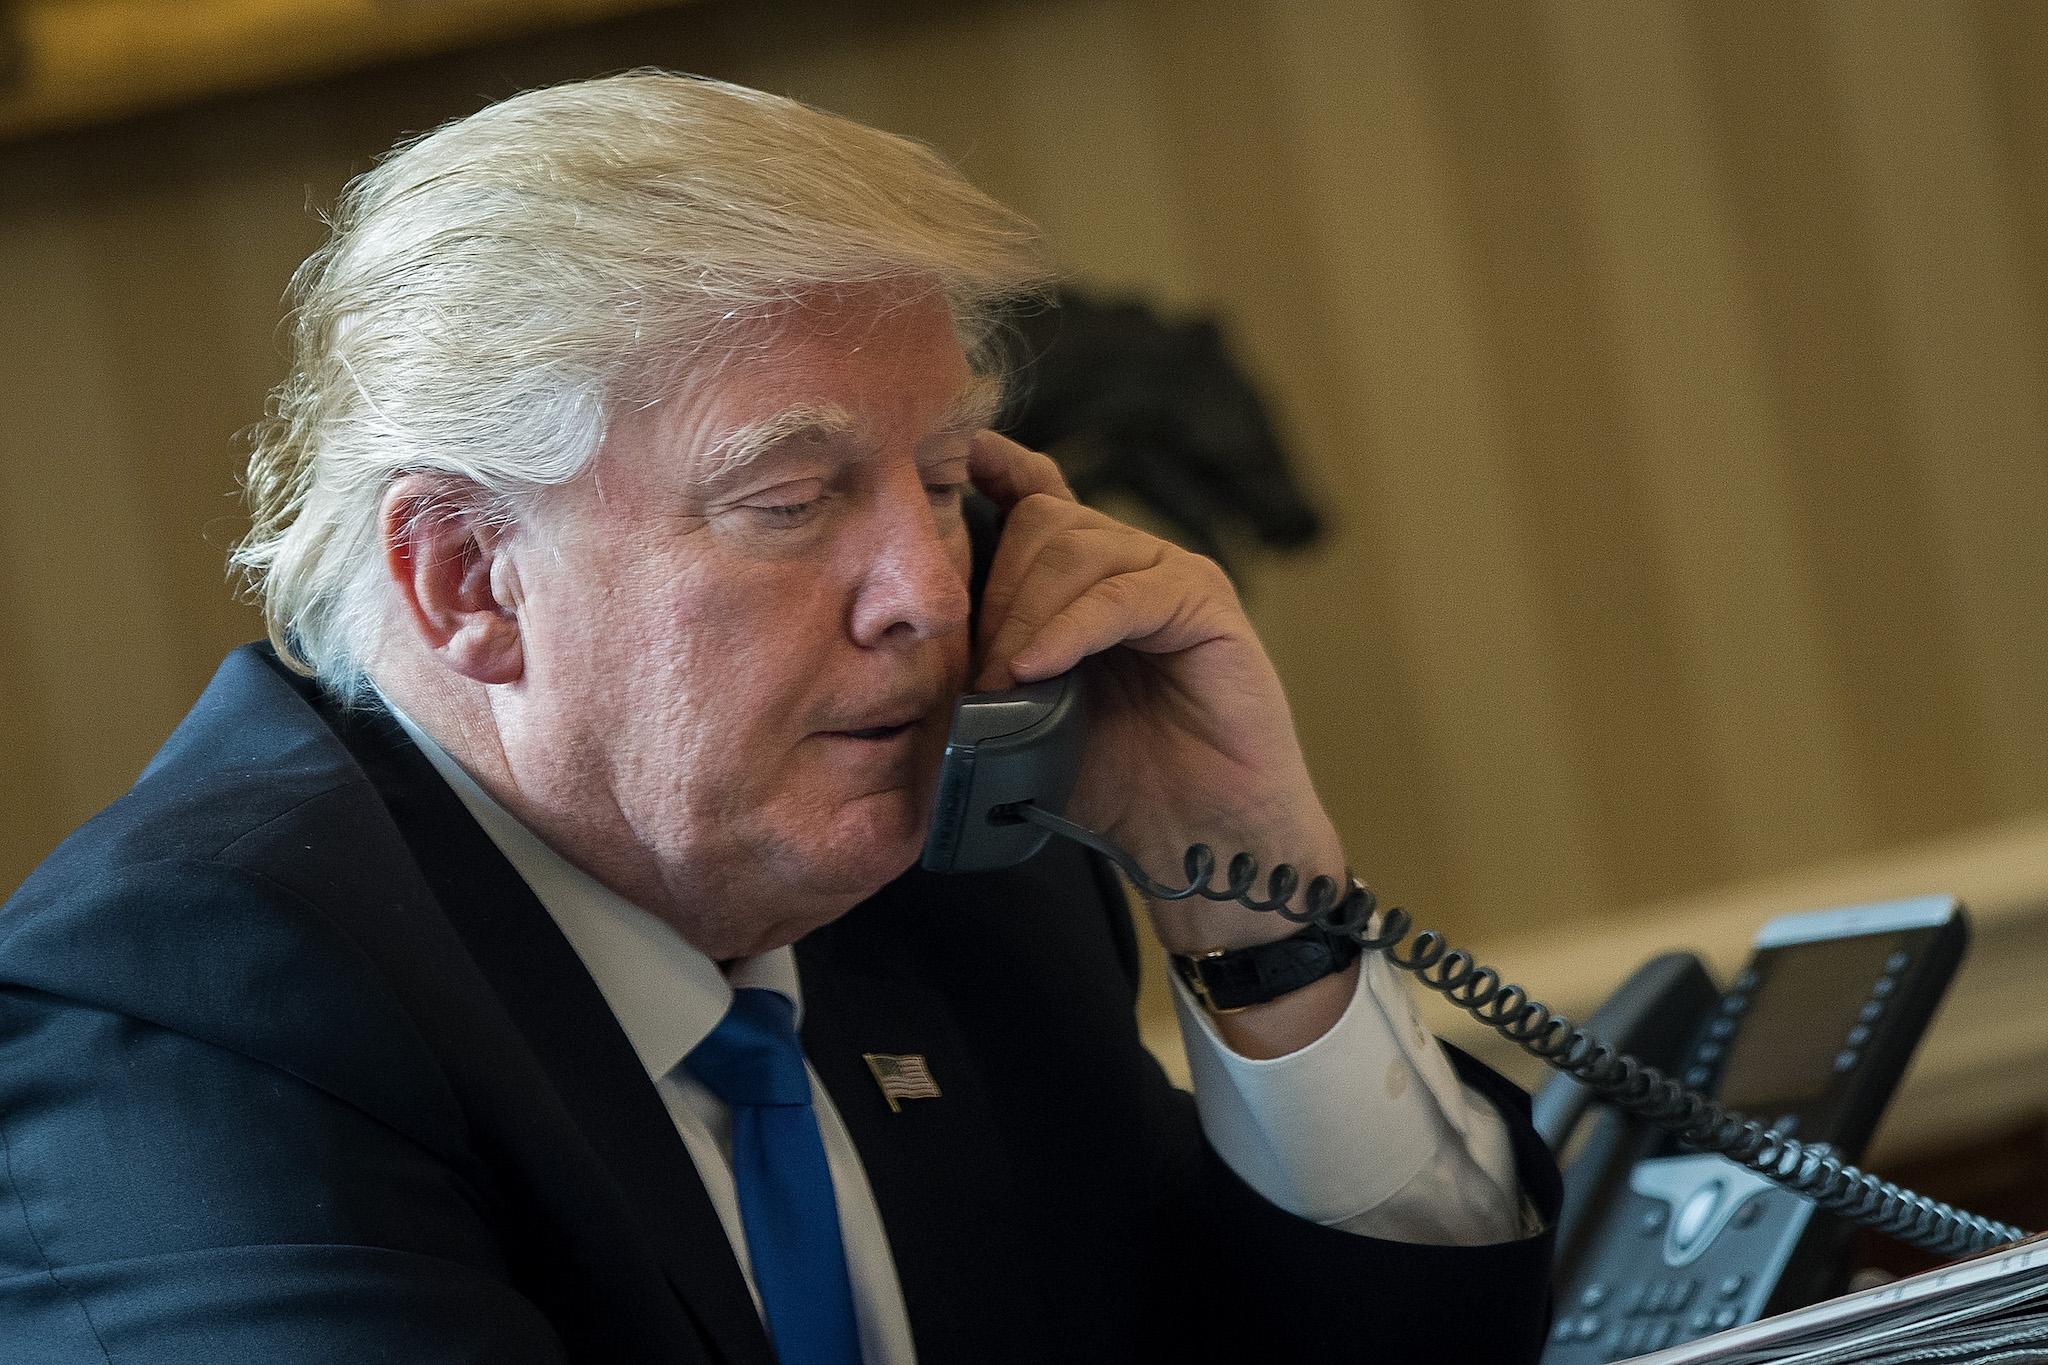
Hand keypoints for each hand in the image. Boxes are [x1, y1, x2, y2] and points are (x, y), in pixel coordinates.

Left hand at [967, 432, 1350, 963]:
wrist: (1195, 840)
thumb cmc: (1112, 785)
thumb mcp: (1023, 718)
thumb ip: (987, 666)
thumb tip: (915, 642)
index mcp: (1088, 581)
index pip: (1039, 497)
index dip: (995, 472)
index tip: (951, 465)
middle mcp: (1132, 564)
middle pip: (1043, 522)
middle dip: (996, 592)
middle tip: (982, 676)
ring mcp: (1173, 578)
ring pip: (1078, 549)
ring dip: (1025, 616)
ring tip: (1007, 686)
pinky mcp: (1206, 606)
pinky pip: (1123, 594)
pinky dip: (1070, 629)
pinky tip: (1038, 670)